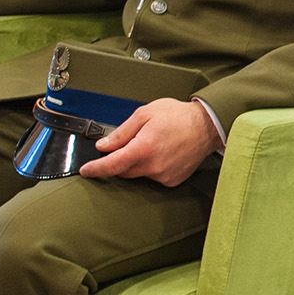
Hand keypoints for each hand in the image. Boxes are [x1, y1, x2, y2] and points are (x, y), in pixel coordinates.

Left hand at [78, 98, 219, 186]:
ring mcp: (164, 175)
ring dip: (138, 162)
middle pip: (123, 170)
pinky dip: (152, 166)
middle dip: (120, 159)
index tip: (86, 170)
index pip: (112, 165)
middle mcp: (153, 166)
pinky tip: (163, 152)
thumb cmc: (179, 116)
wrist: (207, 126)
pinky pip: (153, 176)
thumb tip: (104, 145)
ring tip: (154, 143)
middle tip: (132, 141)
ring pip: (138, 173)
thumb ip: (122, 132)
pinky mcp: (172, 180)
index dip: (96, 169)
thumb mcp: (145, 114)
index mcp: (144, 148)